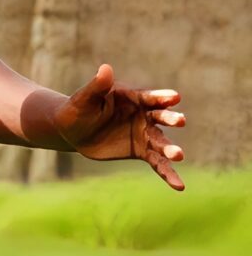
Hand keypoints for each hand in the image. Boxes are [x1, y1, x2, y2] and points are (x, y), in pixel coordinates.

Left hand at [53, 63, 186, 190]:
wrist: (73, 130)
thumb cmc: (78, 109)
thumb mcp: (84, 98)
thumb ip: (96, 86)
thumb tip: (105, 69)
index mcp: (133, 97)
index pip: (150, 97)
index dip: (161, 97)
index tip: (174, 97)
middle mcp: (144, 115)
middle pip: (161, 117)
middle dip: (170, 118)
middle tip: (181, 121)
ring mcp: (144, 133)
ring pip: (161, 142)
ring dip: (171, 149)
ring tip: (179, 155)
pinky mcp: (141, 150)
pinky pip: (157, 162)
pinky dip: (167, 173)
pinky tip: (179, 186)